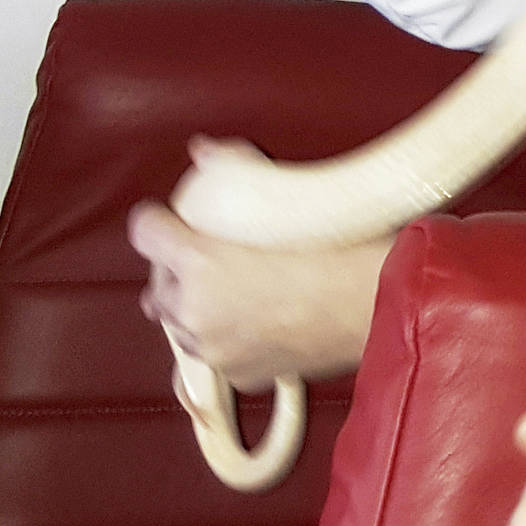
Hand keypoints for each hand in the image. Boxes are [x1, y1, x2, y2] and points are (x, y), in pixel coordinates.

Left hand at [127, 139, 389, 389]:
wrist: (381, 305)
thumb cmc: (342, 250)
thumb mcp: (291, 200)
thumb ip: (237, 170)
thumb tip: (206, 151)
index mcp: (198, 261)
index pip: (145, 231)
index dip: (160, 221)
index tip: (172, 219)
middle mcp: (195, 309)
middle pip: (157, 282)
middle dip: (179, 271)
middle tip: (214, 257)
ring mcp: (216, 348)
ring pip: (181, 325)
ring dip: (197, 309)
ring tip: (233, 294)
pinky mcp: (240, 374)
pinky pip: (218, 355)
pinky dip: (230, 341)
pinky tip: (258, 323)